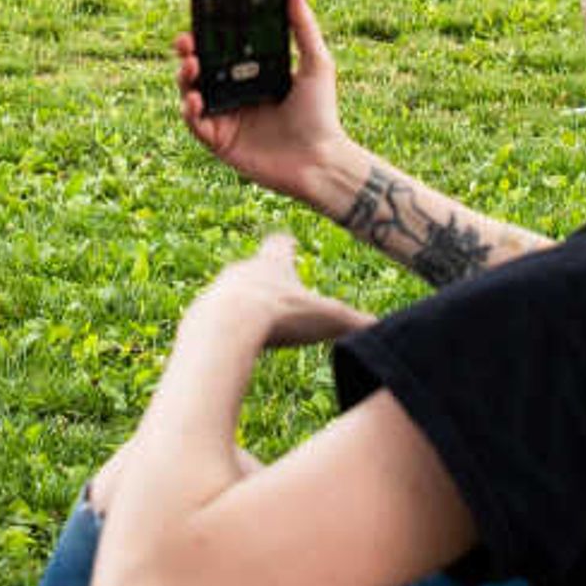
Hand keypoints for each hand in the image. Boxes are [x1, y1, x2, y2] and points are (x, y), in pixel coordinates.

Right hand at [179, 0, 347, 201]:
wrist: (321, 160)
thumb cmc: (322, 113)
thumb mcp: (315, 62)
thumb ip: (302, 25)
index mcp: (252, 74)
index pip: (221, 49)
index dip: (206, 34)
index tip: (199, 17)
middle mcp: (235, 94)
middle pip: (200, 69)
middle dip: (187, 53)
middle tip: (185, 41)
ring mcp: (225, 118)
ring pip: (191, 93)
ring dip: (184, 77)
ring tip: (192, 65)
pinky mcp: (220, 142)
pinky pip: (195, 124)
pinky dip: (189, 110)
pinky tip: (195, 99)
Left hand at [187, 231, 371, 352]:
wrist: (224, 327)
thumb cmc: (279, 315)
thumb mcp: (328, 319)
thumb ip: (356, 323)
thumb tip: (385, 330)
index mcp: (273, 262)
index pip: (280, 243)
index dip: (287, 245)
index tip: (290, 244)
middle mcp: (243, 269)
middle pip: (254, 267)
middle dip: (265, 278)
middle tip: (277, 291)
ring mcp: (218, 289)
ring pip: (232, 291)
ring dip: (243, 304)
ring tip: (254, 323)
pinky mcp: (200, 313)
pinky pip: (214, 317)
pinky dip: (226, 327)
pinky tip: (232, 342)